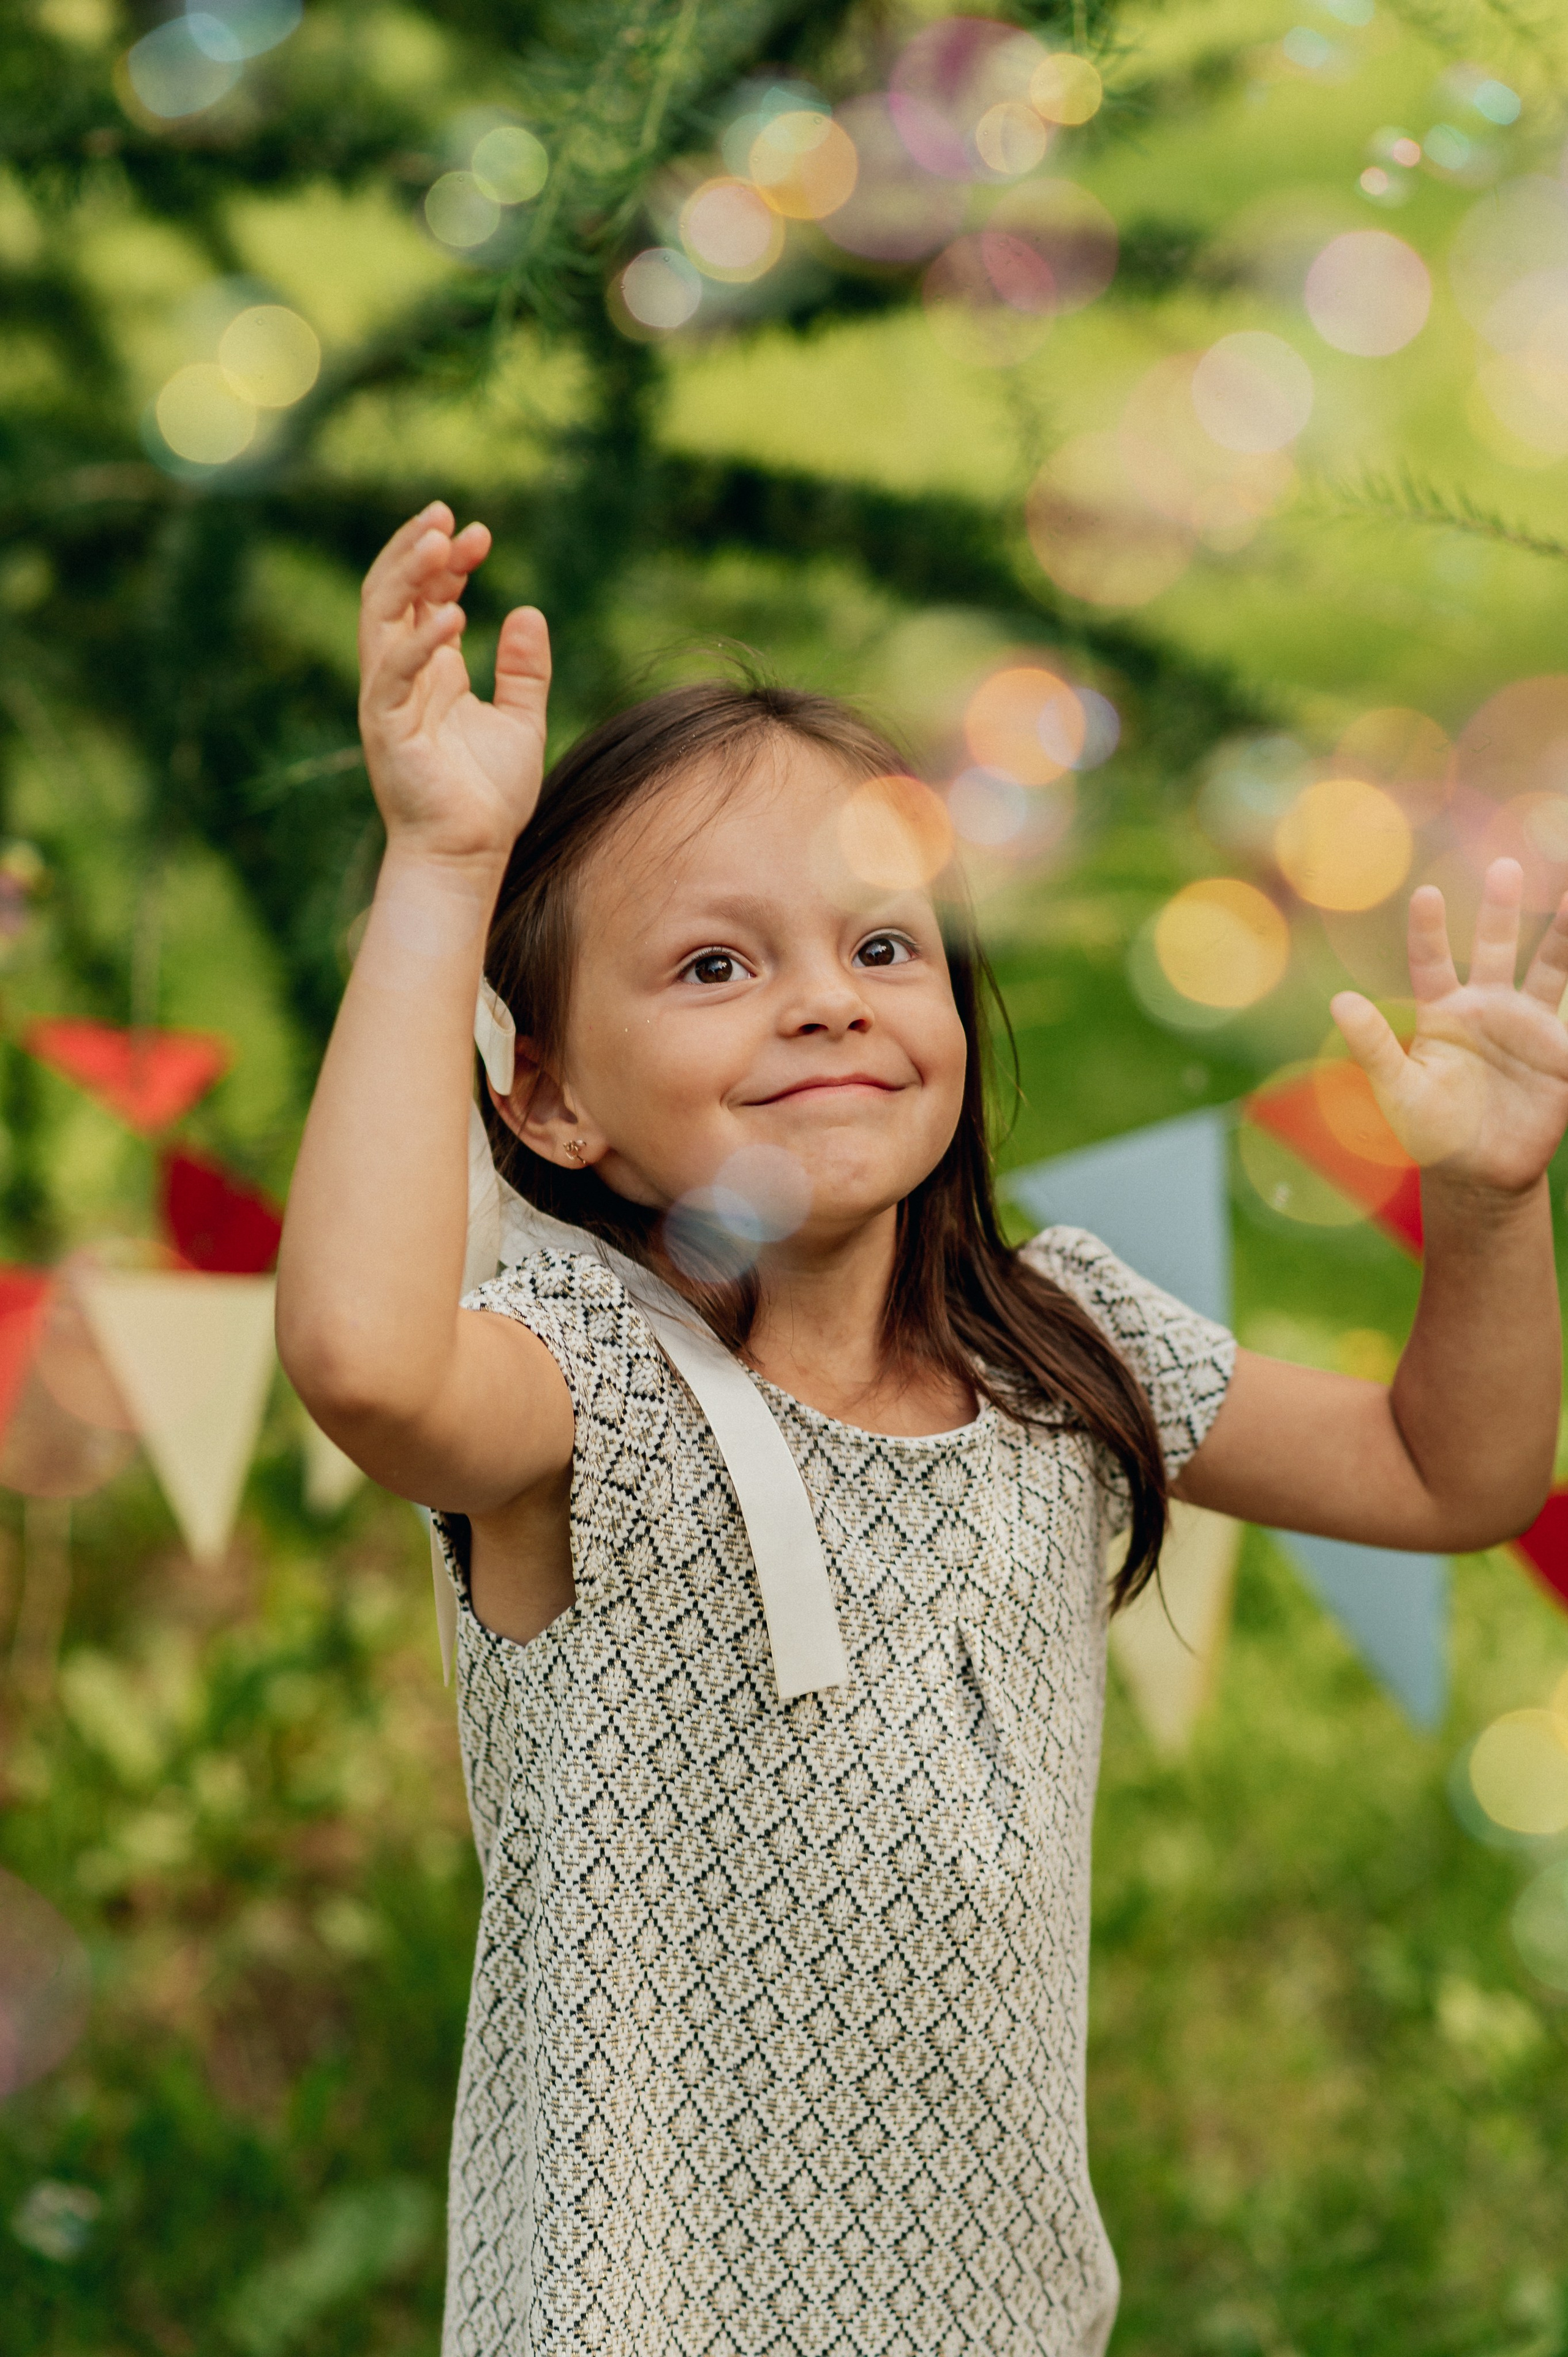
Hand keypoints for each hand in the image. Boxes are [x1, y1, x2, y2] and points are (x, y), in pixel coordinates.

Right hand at [358, 503, 549, 862]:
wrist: (470, 855)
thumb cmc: (487, 798)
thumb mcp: (521, 721)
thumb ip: (524, 670)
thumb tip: (527, 611)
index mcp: (428, 672)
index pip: (422, 597)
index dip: (446, 561)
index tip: (480, 534)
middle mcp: (400, 678)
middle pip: (392, 593)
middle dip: (418, 549)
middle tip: (450, 515)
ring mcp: (388, 700)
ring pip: (379, 617)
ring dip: (406, 574)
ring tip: (439, 538)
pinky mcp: (386, 728)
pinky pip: (393, 673)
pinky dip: (419, 641)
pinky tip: (454, 614)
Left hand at [1332, 857, 1567, 1195]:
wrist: (1480, 1173)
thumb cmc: (1431, 1130)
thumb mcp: (1398, 1091)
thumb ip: (1373, 1047)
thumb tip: (1339, 1001)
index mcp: (1443, 1013)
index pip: (1432, 961)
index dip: (1429, 929)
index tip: (1426, 894)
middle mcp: (1486, 1008)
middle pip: (1495, 948)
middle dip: (1500, 909)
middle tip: (1504, 865)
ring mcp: (1527, 1026)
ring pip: (1548, 969)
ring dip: (1563, 935)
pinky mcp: (1559, 1052)